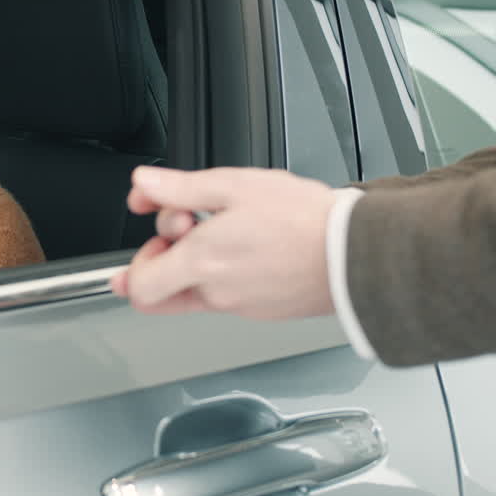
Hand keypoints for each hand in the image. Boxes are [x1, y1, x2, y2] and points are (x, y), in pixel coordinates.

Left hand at [110, 166, 337, 319]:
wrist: (357, 252)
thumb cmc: (304, 220)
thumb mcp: (234, 185)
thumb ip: (179, 188)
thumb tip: (143, 185)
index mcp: (201, 262)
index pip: (139, 289)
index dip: (137, 263)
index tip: (157, 238)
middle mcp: (216, 293)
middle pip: (164, 294)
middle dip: (167, 260)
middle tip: (191, 230)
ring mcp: (241, 306)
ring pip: (198, 293)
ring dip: (201, 264)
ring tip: (230, 231)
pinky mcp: (264, 311)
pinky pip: (230, 296)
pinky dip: (230, 274)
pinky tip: (253, 247)